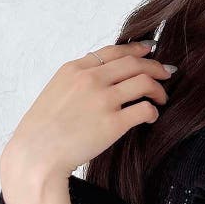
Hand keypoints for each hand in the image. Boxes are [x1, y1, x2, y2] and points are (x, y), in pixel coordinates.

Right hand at [0, 41, 174, 197]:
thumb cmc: (42, 130)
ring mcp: (103, 100)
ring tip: (162, 99)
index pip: (113, 51)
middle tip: (166, 75)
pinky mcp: (113, 123)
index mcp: (75, 69)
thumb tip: (99, 82)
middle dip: (155, 67)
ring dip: (158, 89)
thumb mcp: (55, 92)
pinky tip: (152, 118)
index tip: (150, 51)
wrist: (37, 153)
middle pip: (134, 64)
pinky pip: (144, 110)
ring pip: (144, 82)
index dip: (136, 50)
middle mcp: (90, 79)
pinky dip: (153, 112)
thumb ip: (77, 82)